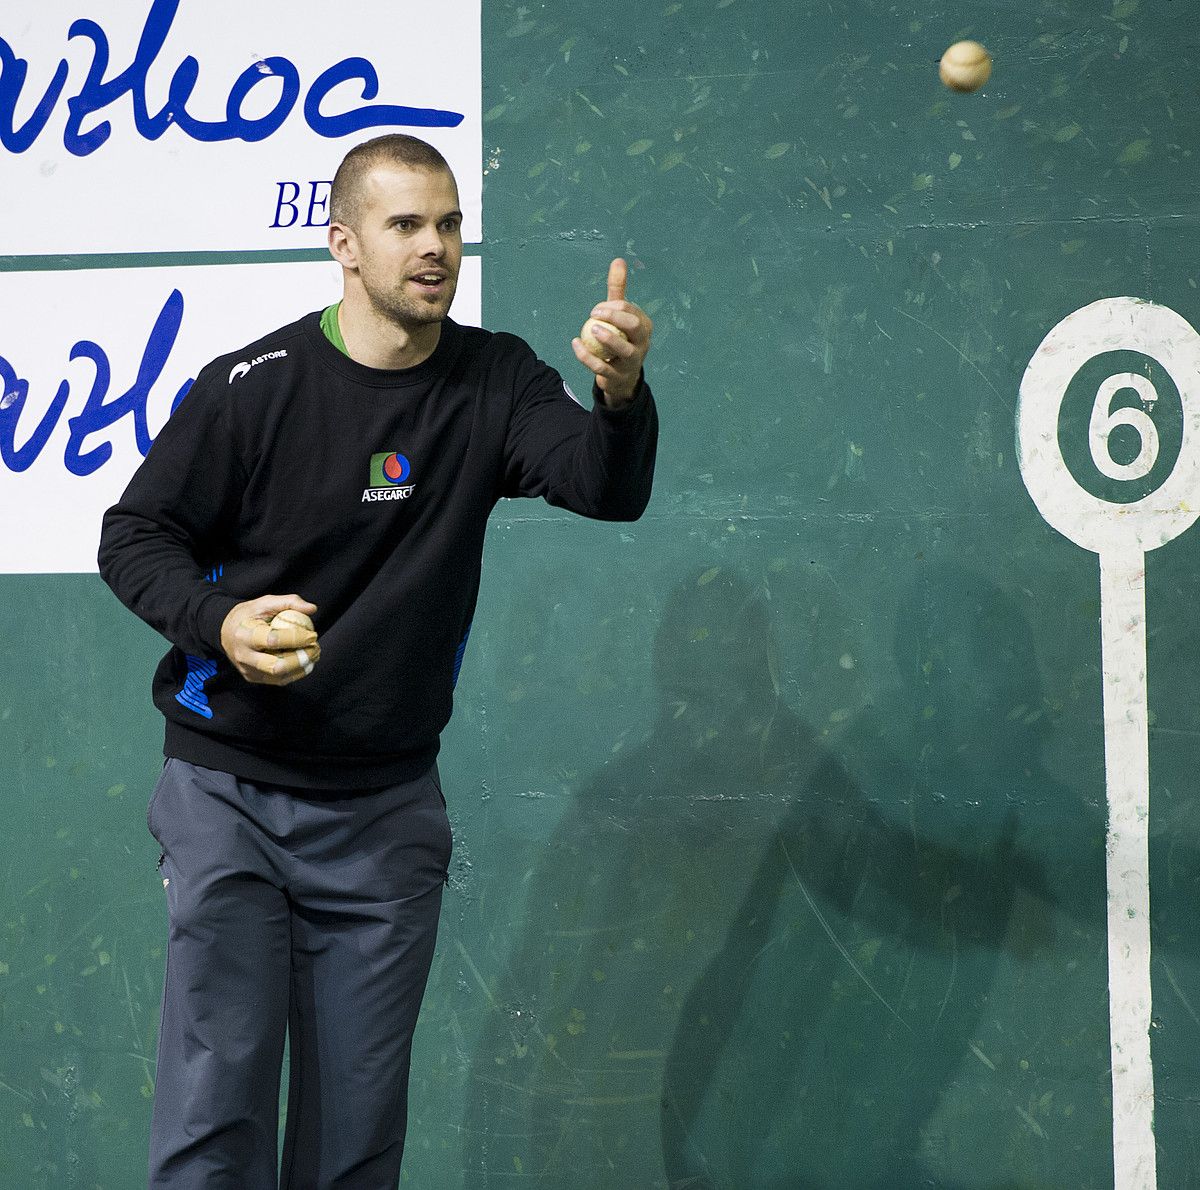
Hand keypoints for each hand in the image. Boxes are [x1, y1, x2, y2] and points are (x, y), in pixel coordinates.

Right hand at [219, 594, 319, 685]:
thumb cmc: (248, 615)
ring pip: (279, 676)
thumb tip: (312, 608)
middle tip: (315, 648)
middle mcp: (243, 656)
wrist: (225, 631)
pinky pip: (278, 680)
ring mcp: (247, 670)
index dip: (296, 639)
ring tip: (314, 654)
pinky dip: (296, 672)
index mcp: (244, 635)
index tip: (312, 635)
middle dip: (300, 659)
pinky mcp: (252, 677)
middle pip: (276, 666)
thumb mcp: (265, 602)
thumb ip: (290, 602)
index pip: (273, 641)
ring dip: (302, 667)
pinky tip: (305, 662)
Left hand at [571, 258, 652, 406]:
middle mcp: (643, 343)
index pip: (631, 311)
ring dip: (608, 338)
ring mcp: (632, 362)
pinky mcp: (617, 377)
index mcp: (644, 326)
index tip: (597, 309)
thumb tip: (618, 260)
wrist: (621, 377)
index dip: (613, 307)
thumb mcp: (619, 315)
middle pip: (634, 327)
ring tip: (591, 329)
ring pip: (624, 350)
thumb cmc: (620, 339)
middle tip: (594, 314)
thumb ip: (618, 290)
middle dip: (615, 317)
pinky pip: (602, 367)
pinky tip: (575, 344)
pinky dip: (587, 356)